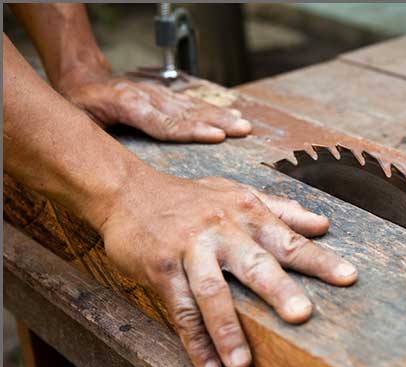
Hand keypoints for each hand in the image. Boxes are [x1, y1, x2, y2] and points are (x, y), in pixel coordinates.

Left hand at [58, 75, 251, 142]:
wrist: (84, 78)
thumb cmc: (82, 103)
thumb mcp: (83, 121)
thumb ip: (102, 140)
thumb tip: (115, 170)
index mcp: (131, 107)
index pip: (167, 124)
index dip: (193, 131)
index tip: (217, 136)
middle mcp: (150, 98)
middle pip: (189, 113)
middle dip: (218, 122)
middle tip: (242, 130)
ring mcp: (159, 94)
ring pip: (194, 106)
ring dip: (221, 116)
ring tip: (243, 124)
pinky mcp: (165, 94)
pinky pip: (192, 102)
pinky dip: (213, 108)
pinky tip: (230, 113)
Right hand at [96, 170, 356, 366]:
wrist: (129, 192)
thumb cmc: (192, 197)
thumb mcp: (238, 194)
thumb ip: (281, 210)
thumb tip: (323, 223)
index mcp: (246, 213)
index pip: (288, 239)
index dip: (319, 259)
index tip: (349, 278)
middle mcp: (221, 229)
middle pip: (253, 263)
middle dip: (278, 290)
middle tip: (301, 316)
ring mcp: (189, 249)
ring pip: (211, 292)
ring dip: (227, 329)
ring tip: (242, 363)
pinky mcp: (160, 268)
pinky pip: (179, 308)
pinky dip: (193, 338)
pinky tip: (208, 364)